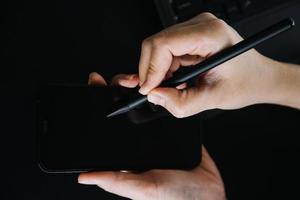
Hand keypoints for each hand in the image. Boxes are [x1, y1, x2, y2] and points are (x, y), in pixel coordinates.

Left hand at [78, 72, 225, 199]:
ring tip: (143, 79)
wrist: (209, 194)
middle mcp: (140, 140)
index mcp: (127, 153)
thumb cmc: (176, 196)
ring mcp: (158, 132)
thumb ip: (116, 181)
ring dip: (145, 89)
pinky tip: (165, 85)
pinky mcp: (176, 128)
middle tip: (125, 79)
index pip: (107, 124)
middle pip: (125, 108)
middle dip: (121, 89)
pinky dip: (166, 95)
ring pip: (146, 104)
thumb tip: (86, 176)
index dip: (100, 103)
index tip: (95, 85)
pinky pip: (169, 108)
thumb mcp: (143, 189)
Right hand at [138, 12, 286, 117]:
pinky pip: (165, 50)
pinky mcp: (190, 36)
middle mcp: (201, 25)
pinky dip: (163, 68)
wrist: (259, 77)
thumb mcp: (213, 98)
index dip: (150, 69)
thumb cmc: (246, 82)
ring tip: (170, 88)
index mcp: (211, 34)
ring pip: (157, 48)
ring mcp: (194, 29)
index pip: (163, 44)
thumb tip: (154, 96)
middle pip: (156, 44)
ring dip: (157, 71)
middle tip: (154, 92)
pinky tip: (172, 81)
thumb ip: (181, 102)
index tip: (148, 89)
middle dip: (150, 71)